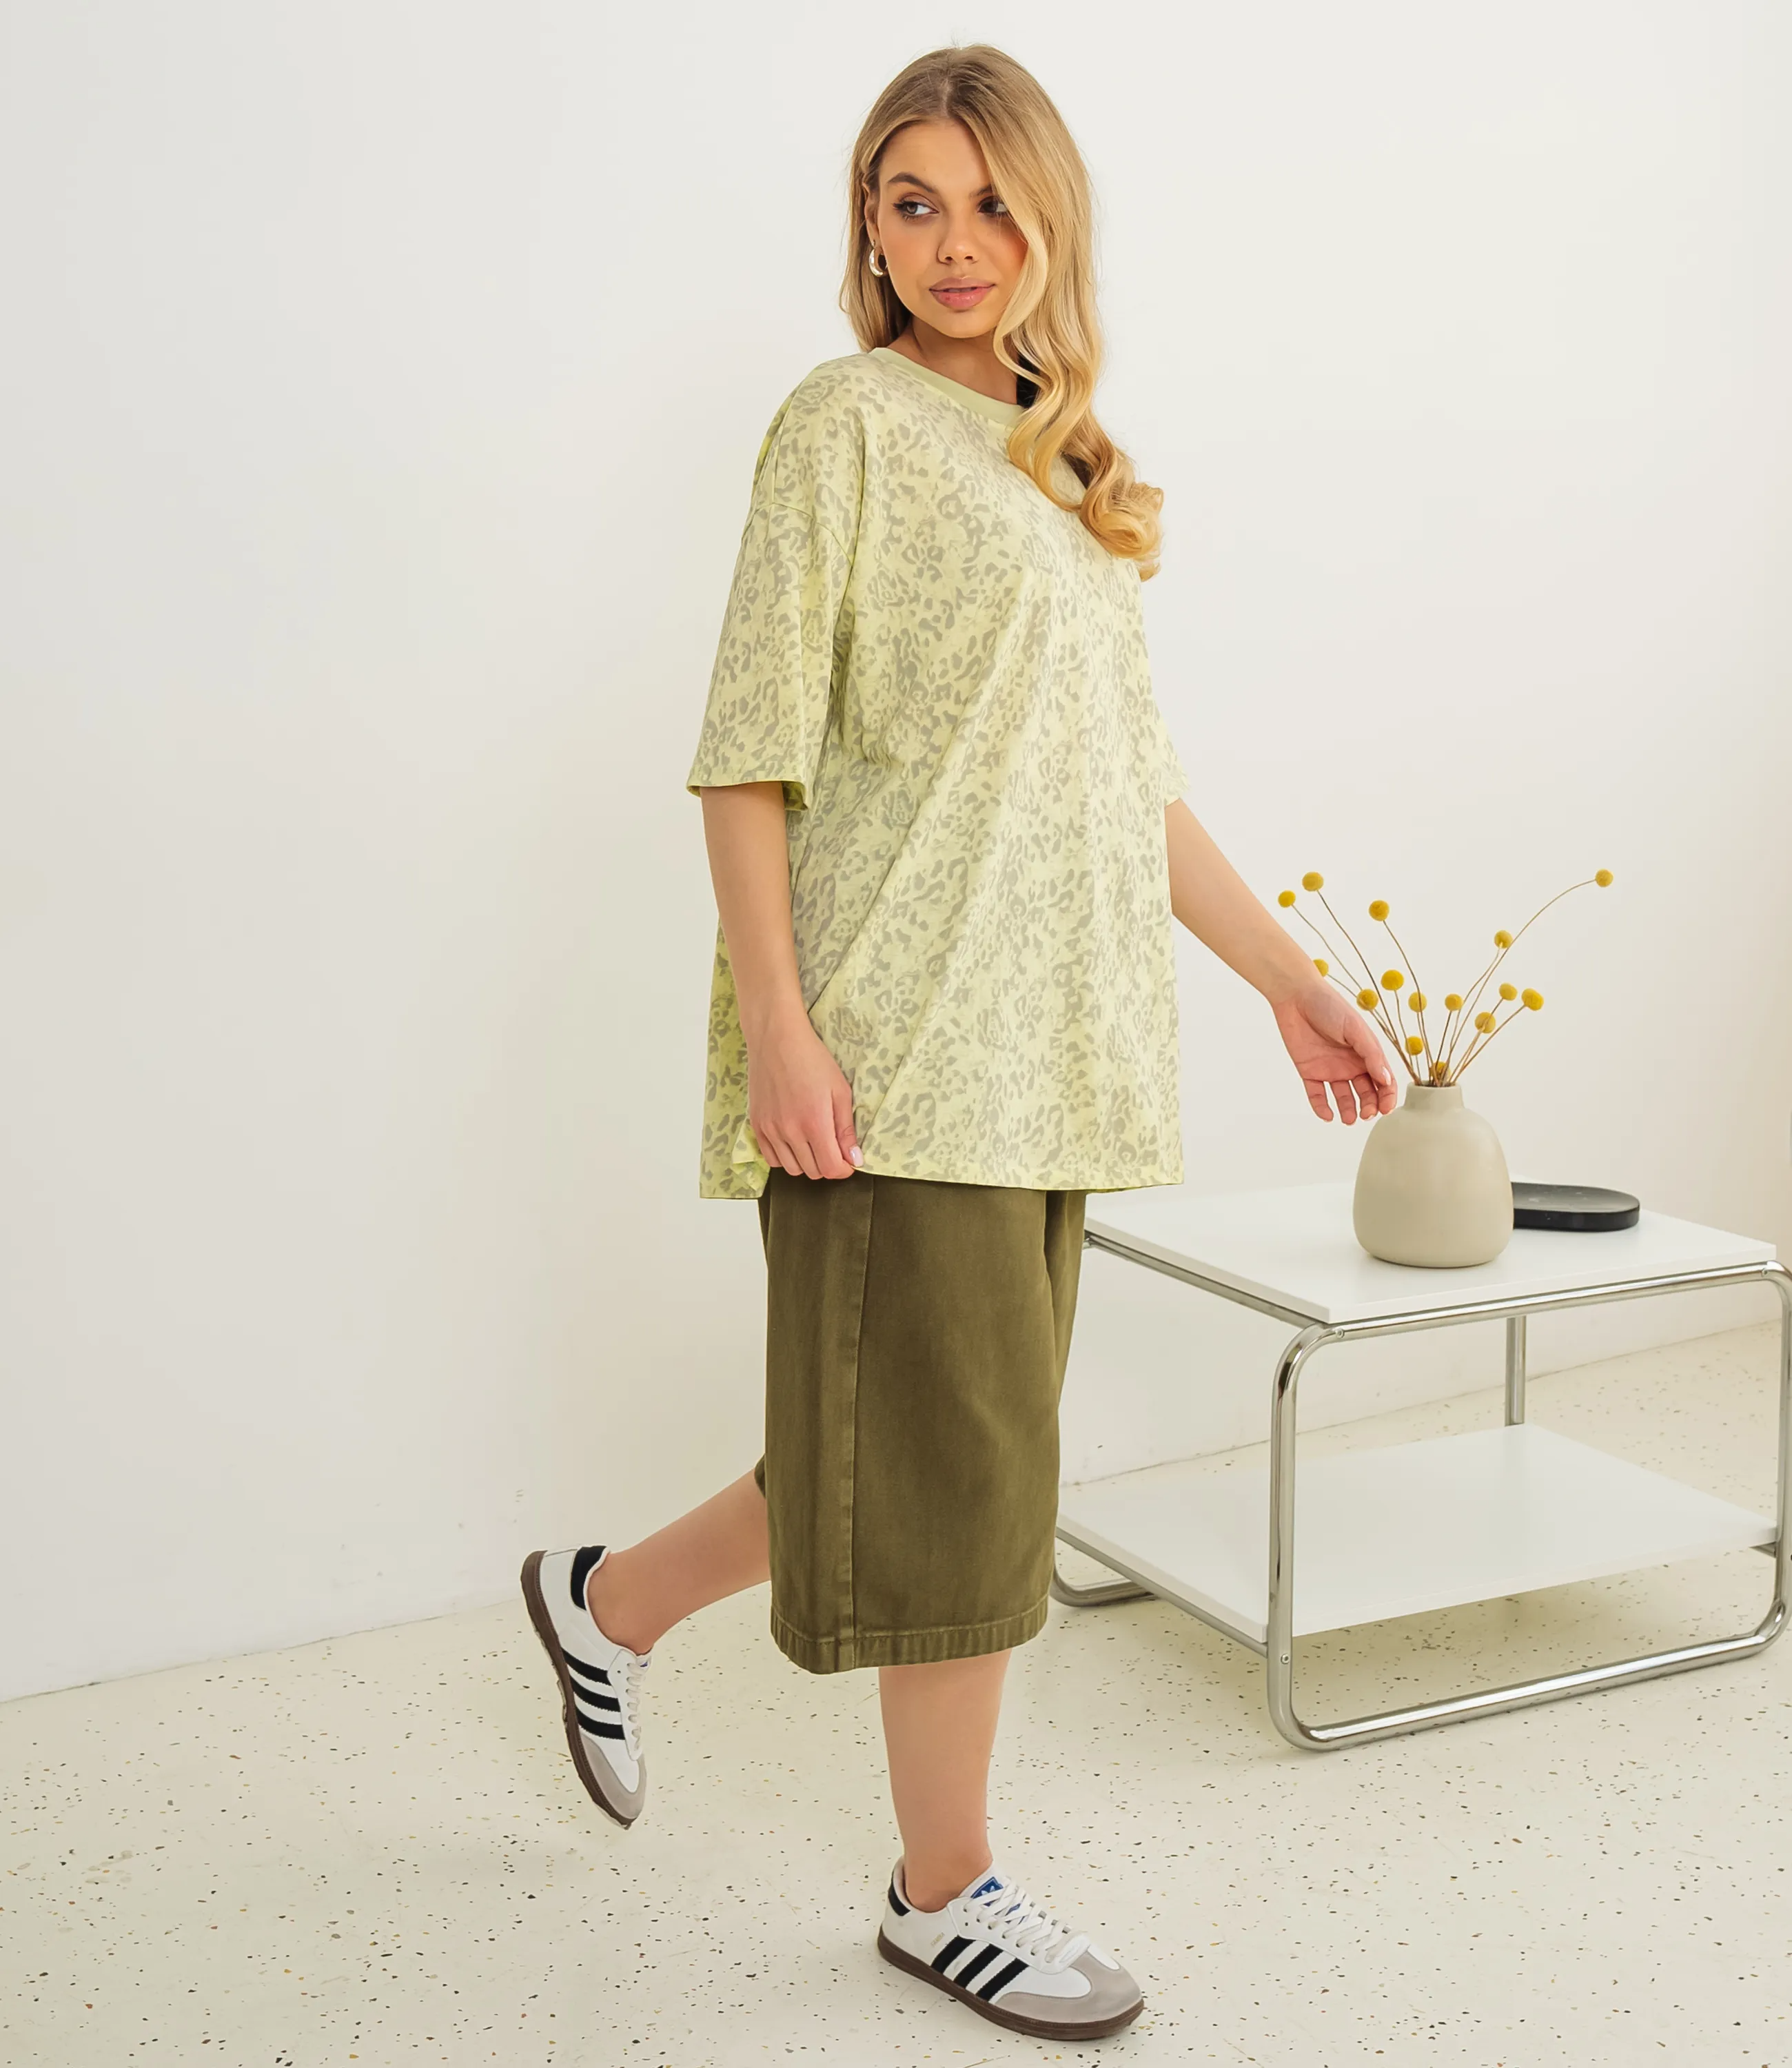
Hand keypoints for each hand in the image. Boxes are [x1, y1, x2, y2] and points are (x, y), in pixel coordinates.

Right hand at [746, 1016, 861, 1178]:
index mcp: (814, 1123)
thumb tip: (854, 1159)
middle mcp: (790, 1131)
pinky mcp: (757, 1126)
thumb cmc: (812, 1060)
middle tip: (833, 1147)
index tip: (848, 1161)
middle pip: (812, 1172)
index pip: (830, 1168)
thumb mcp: (840, 1091)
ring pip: (791, 1169)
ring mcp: (770, 1130)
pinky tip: (794, 1141)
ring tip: (814, 1143)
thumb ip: (846, 1129)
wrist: (777, 1040)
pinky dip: (785, 1158)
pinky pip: (771, 1159)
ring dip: (807, 1163)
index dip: (844, 1169)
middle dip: (828, 1165)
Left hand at [1270, 978, 1397, 1124]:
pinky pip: (1317, 1095)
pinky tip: (1328, 1115)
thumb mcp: (1355, 1029)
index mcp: (1367, 1053)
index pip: (1383, 1080)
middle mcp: (1351, 1064)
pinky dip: (1322, 1107)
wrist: (1295, 996)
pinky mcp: (1309, 1072)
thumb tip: (1386, 1080)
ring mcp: (1330, 1069)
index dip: (1387, 1096)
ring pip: (1343, 1097)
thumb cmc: (1330, 1006)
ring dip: (1348, 1110)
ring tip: (1349, 1119)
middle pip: (1365, 1093)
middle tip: (1366, 1114)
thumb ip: (1371, 1054)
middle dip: (1369, 1106)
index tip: (1386, 1109)